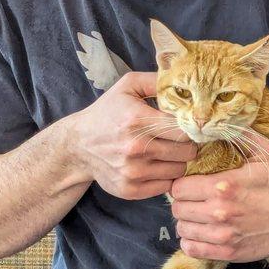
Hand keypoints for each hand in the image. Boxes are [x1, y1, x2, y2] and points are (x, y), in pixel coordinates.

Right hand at [69, 72, 196, 199]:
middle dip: (188, 145)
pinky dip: (166, 177)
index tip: (189, 126)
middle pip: (187, 152)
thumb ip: (156, 80)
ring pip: (180, 170)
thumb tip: (183, 78)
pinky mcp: (130, 190)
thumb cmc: (108, 113)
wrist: (78, 145)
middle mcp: (135, 147)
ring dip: (178, 161)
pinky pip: (167, 186)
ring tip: (167, 152)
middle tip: (180, 140)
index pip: (183, 129)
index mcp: (137, 120)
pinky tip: (157, 166)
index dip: (191, 127)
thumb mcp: (127, 87)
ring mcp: (133, 171)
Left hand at [171, 133, 268, 261]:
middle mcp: (219, 212)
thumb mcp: (262, 151)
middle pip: (177, 210)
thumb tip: (216, 122)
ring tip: (197, 217)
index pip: (178, 188)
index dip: (181, 186)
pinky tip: (201, 234)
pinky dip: (192, 242)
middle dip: (183, 204)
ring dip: (187, 223)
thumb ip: (238, 135)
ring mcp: (223, 235)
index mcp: (222, 185)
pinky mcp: (228, 252)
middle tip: (193, 201)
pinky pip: (192, 250)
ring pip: (182, 230)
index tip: (189, 186)